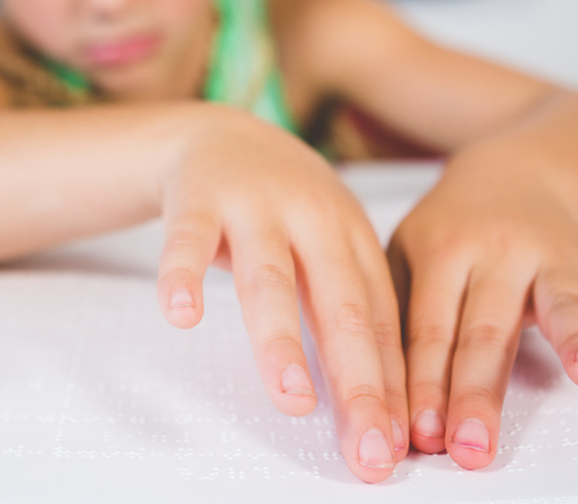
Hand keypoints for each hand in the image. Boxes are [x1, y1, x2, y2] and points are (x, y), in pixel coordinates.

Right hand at [151, 107, 409, 482]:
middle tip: (367, 444)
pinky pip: (187, 242)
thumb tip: (382, 407)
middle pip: (342, 307)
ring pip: (270, 280)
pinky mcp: (197, 200)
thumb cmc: (283, 208)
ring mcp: (255, 207)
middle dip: (359, 382)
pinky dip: (182, 277)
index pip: (382, 321)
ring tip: (292, 399)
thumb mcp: (330, 247)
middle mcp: (313, 220)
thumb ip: (350, 315)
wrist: (217, 133)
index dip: (392, 385)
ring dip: (282, 343)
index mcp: (354, 239)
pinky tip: (181, 315)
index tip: (396, 444)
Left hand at [387, 168, 577, 469]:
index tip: (418, 435)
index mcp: (443, 253)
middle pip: (488, 331)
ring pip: (563, 304)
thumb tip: (379, 400)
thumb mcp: (405, 254)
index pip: (429, 331)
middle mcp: (498, 253)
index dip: (423, 385)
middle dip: (478, 393)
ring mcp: (550, 258)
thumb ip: (396, 319)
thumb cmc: (452, 229)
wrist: (513, 168)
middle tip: (471, 445)